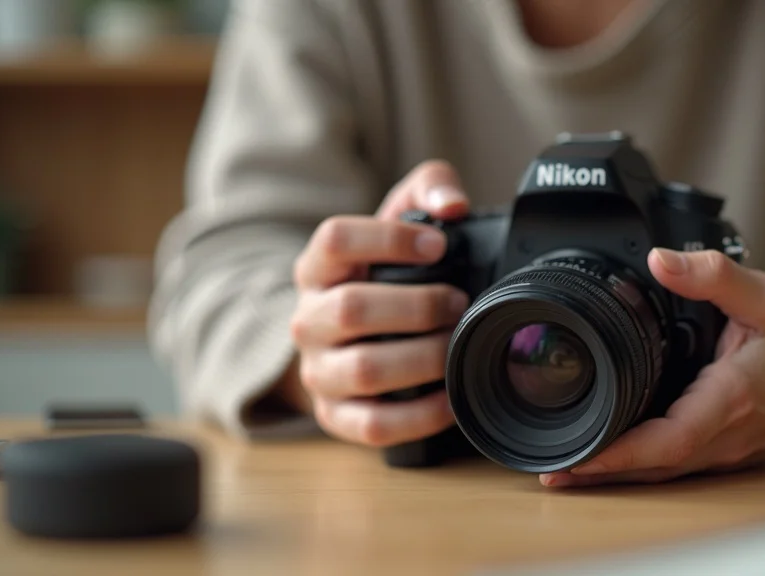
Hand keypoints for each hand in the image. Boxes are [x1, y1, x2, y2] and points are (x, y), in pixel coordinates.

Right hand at [287, 160, 470, 446]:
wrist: (344, 341)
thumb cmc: (380, 276)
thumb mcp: (397, 221)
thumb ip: (428, 188)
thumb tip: (453, 205)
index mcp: (316, 269)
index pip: (334, 240)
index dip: (389, 239)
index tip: (439, 244)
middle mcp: (307, 320)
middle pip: (352, 308)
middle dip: (418, 306)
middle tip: (458, 302)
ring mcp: (318, 371)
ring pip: (364, 369)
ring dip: (423, 357)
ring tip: (456, 343)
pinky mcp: (336, 416)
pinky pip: (373, 425)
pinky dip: (419, 415)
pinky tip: (451, 396)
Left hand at [539, 248, 764, 487]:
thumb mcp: (764, 298)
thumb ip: (713, 274)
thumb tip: (660, 260)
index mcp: (729, 399)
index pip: (670, 439)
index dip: (621, 453)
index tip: (577, 457)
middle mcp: (719, 437)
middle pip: (650, 468)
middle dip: (596, 472)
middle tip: (543, 465)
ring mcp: (715, 455)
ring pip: (654, 476)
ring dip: (606, 477)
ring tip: (554, 471)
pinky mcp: (711, 459)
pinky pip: (664, 470)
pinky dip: (628, 471)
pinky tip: (594, 466)